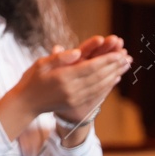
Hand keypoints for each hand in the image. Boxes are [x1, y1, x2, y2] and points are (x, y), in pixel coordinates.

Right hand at [0, 40, 131, 138]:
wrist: (26, 103)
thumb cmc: (32, 80)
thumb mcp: (40, 64)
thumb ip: (59, 57)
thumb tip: (77, 52)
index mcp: (62, 78)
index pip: (90, 68)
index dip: (107, 60)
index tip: (119, 53)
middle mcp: (71, 89)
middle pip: (98, 77)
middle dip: (114, 66)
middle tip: (127, 57)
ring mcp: (74, 98)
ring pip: (100, 85)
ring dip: (115, 75)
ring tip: (126, 65)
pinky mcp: (76, 103)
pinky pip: (96, 93)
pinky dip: (108, 85)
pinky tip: (115, 78)